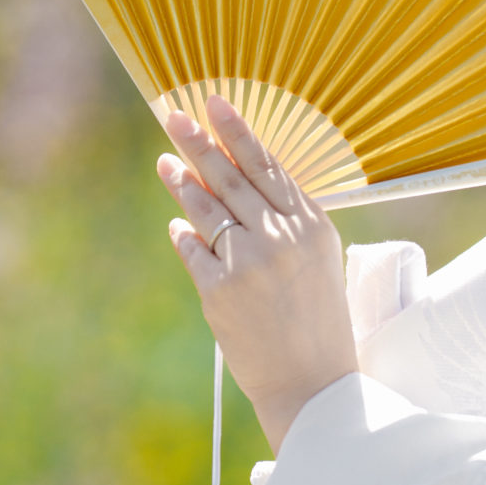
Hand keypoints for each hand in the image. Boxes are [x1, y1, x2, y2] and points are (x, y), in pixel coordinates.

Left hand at [156, 94, 358, 453]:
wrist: (313, 382)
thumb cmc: (319, 316)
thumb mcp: (319, 255)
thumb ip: (287, 216)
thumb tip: (241, 177)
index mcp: (311, 222)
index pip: (267, 164)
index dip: (238, 130)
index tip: (215, 103)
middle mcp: (280, 235)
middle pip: (231, 175)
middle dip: (199, 142)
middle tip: (174, 116)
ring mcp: (248, 261)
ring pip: (207, 206)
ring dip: (183, 180)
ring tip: (166, 161)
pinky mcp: (219, 290)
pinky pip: (193, 248)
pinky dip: (184, 234)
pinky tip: (177, 224)